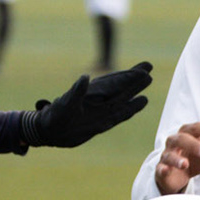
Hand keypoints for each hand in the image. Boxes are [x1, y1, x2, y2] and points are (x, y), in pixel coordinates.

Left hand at [26, 62, 152, 147]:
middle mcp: (100, 100)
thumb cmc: (55, 117)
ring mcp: (102, 110)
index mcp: (92, 93)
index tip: (142, 69)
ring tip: (148, 80)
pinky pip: (122, 113)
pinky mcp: (104, 122)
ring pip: (123, 98)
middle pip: (121, 86)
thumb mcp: (65, 104)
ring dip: (135, 90)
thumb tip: (86, 77)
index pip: (114, 82)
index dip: (128, 75)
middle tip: (148, 66)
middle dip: (134, 77)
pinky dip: (132, 107)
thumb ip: (77, 91)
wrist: (51, 133)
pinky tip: (141, 101)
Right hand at [155, 121, 199, 193]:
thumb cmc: (198, 158)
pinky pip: (160, 168)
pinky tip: (166, 170)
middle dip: (193, 145)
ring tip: (185, 164)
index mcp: (188, 134)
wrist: (181, 175)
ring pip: (169, 154)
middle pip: (181, 139)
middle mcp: (175, 142)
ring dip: (176, 159)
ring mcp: (167, 156)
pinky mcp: (161, 170)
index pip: (194, 128)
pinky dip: (162, 169)